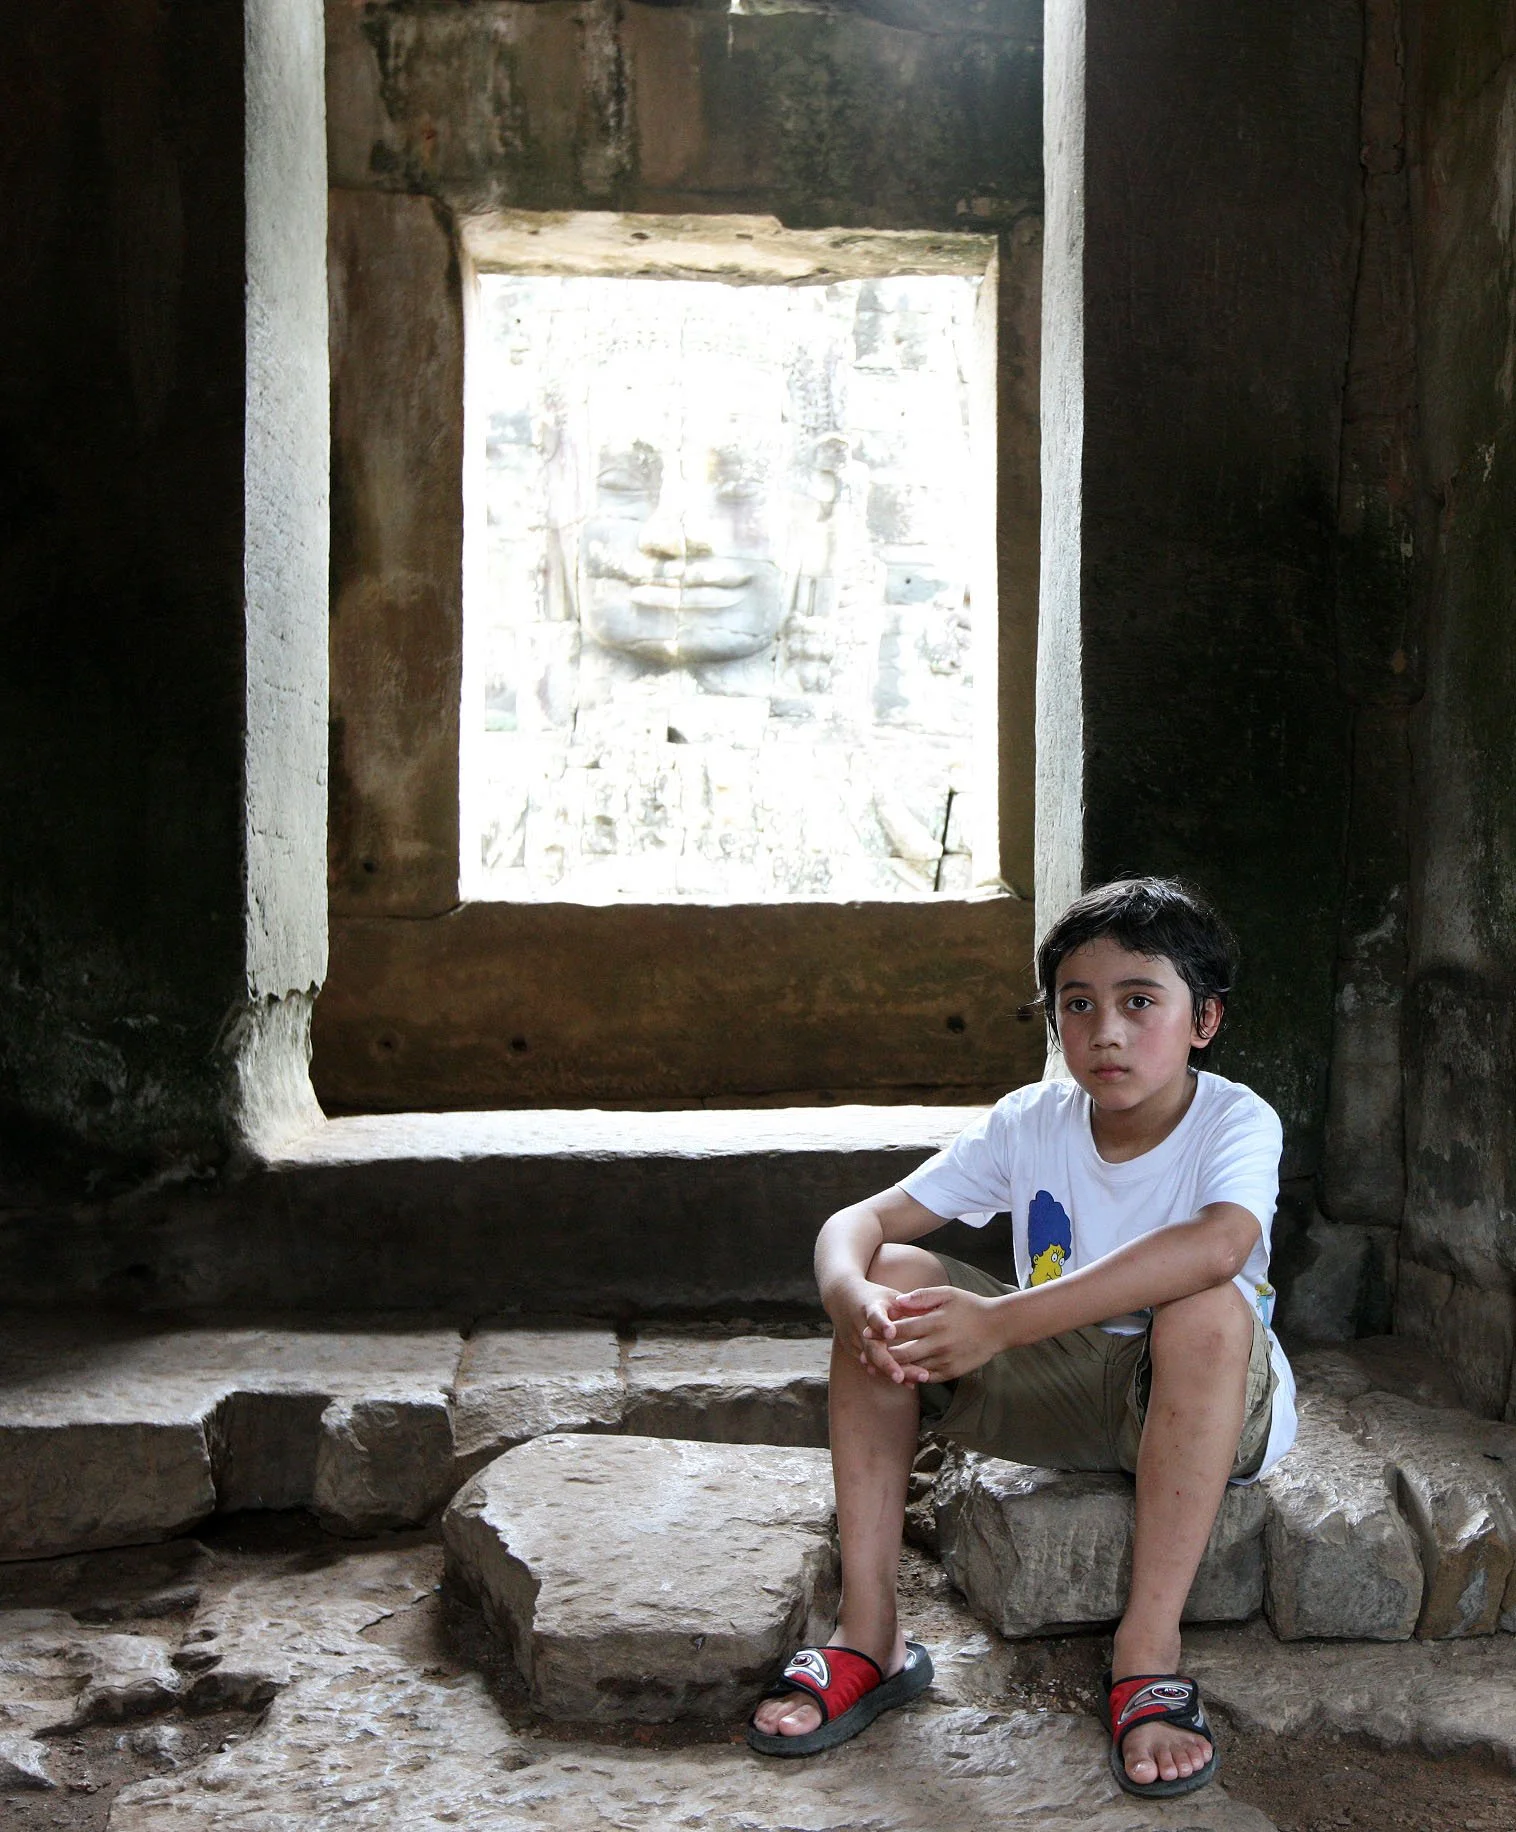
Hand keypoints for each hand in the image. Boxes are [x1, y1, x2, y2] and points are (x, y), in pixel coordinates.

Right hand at [828, 1280, 921, 1381]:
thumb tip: (935, 1311)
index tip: (891, 1332)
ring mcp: (854, 1341)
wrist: (841, 1299)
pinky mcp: (855, 1351)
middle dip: (887, 1363)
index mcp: (869, 1308)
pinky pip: (873, 1365)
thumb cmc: (874, 1298)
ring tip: (913, 1381)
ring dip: (891, 1372)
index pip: (874, 1317)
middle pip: (871, 1348)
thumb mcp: (891, 1296)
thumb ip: (910, 1305)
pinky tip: (908, 1382)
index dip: (881, 1325)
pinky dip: (889, 1373)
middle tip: (901, 1376)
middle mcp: (859, 1327)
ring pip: (872, 1361)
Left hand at [874, 1285, 1007, 1382]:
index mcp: (935, 1322)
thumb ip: (921, 1297)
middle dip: (881, 1355)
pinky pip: (927, 1378)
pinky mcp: (952, 1371)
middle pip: (902, 1353)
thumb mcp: (947, 1294)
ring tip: (876, 1367)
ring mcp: (946, 1359)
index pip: (900, 1330)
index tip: (866, 1332)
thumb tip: (897, 1302)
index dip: (880, 1332)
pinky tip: (901, 1374)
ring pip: (913, 1369)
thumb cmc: (970, 1306)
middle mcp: (939, 1343)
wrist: (998, 1326)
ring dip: (893, 1369)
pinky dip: (912, 1377)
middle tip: (865, 1354)